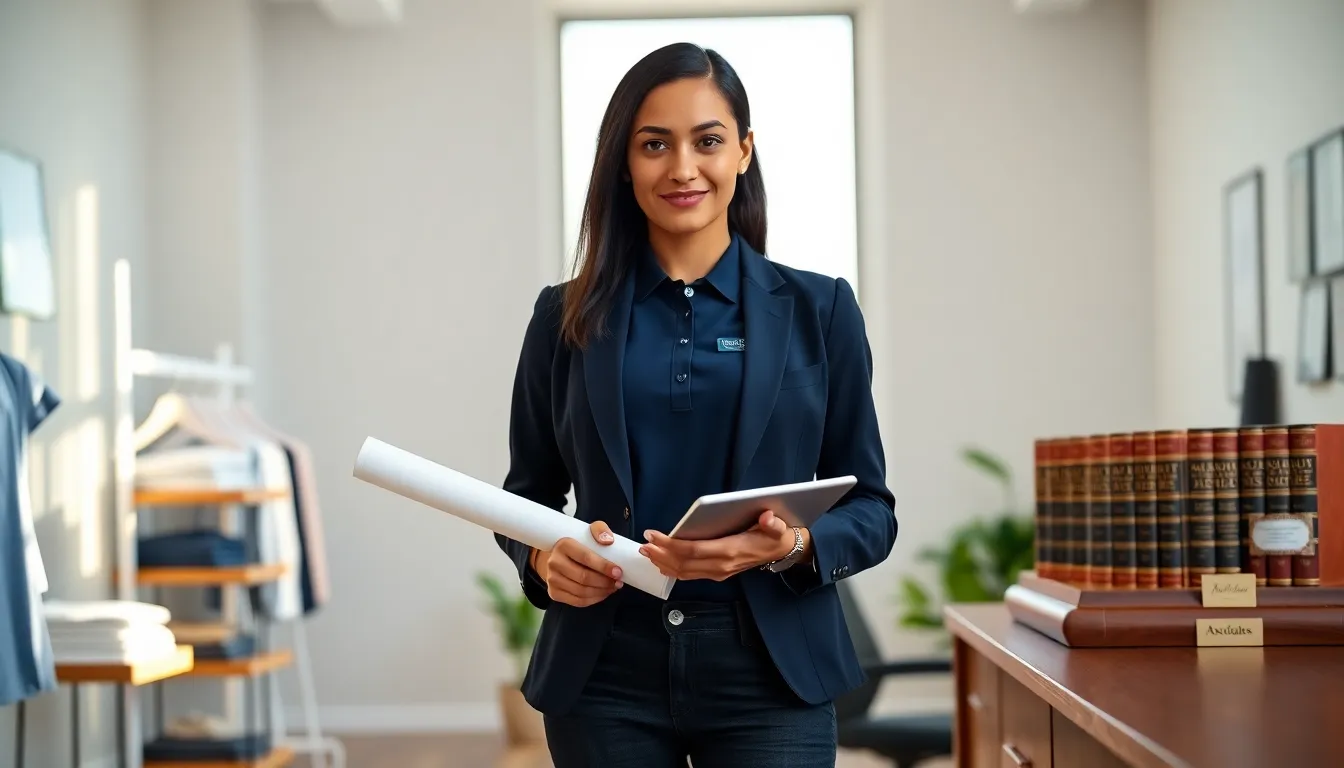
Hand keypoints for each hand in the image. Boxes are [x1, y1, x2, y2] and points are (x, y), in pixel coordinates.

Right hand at [532, 521, 623, 606]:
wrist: (558, 556)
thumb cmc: (578, 544)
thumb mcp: (588, 532)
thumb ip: (600, 530)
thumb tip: (608, 541)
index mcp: (564, 545)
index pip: (586, 558)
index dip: (604, 566)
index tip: (618, 571)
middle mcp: (554, 562)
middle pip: (584, 578)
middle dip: (605, 582)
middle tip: (618, 582)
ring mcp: (552, 579)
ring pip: (581, 592)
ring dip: (602, 592)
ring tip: (613, 587)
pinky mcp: (554, 593)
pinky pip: (578, 601)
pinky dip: (594, 599)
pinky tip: (603, 593)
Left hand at [638, 510, 806, 580]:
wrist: (781, 551)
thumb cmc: (774, 535)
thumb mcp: (778, 526)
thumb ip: (773, 523)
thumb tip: (768, 517)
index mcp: (730, 551)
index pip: (693, 550)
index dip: (670, 544)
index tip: (653, 535)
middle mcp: (721, 565)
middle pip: (684, 563)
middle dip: (660, 554)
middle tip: (644, 544)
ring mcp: (718, 572)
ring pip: (684, 572)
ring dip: (663, 563)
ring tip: (647, 551)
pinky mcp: (717, 573)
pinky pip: (689, 574)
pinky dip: (672, 569)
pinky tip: (661, 561)